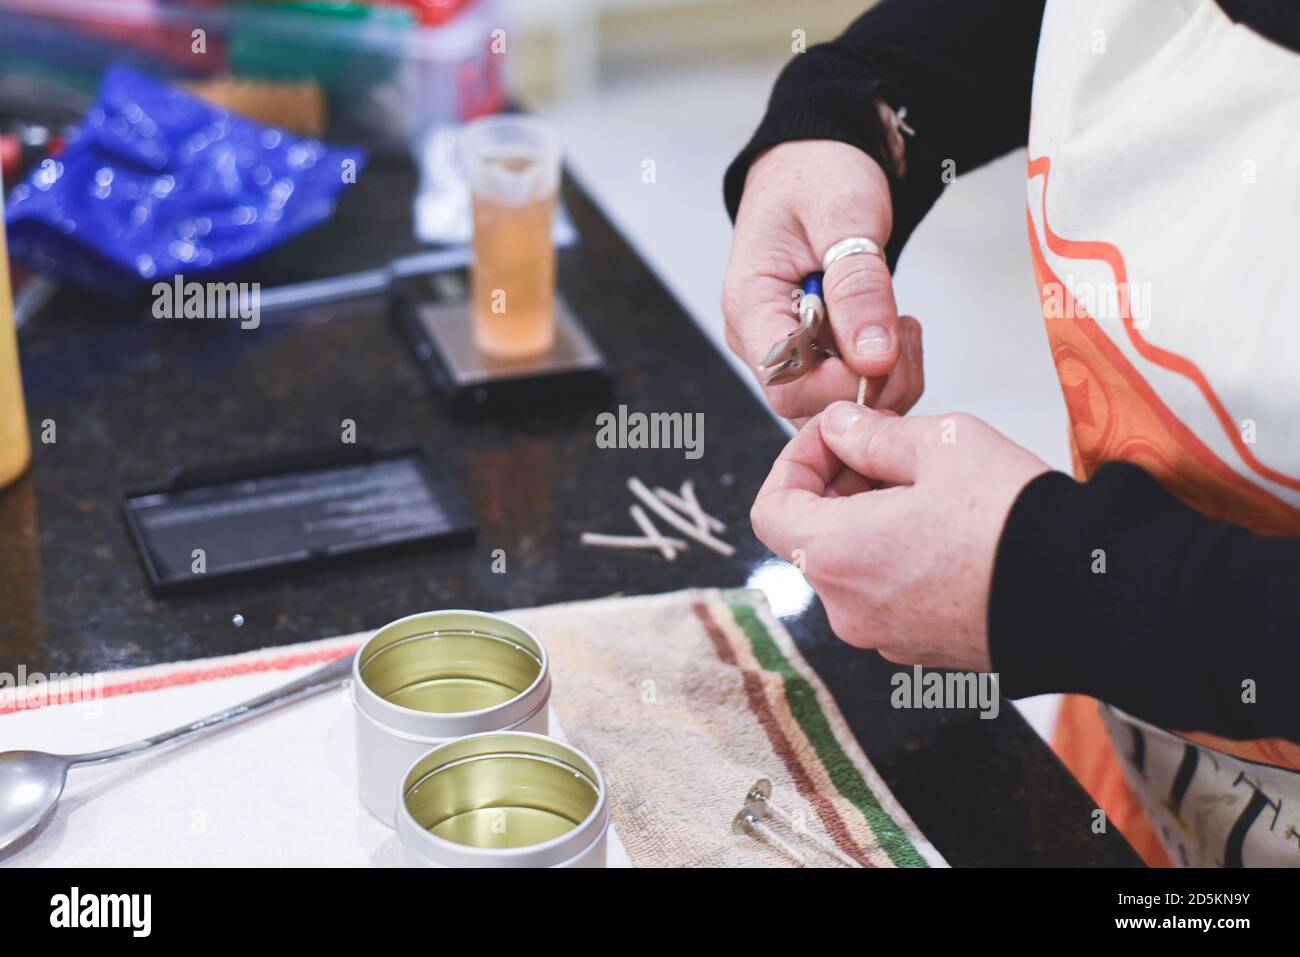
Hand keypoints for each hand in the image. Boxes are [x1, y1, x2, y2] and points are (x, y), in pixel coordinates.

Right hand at [723, 141, 920, 423]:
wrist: (816, 159)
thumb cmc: (819, 175)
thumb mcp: (845, 215)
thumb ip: (858, 286)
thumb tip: (873, 359)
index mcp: (750, 307)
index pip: (786, 384)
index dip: (842, 384)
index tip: (885, 350)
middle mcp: (758, 340)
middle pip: (808, 406)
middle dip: (869, 385)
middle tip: (903, 330)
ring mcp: (783, 350)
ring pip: (831, 405)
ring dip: (882, 380)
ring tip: (900, 323)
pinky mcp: (810, 353)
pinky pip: (845, 388)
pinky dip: (883, 372)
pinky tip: (892, 329)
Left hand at [750, 402, 1050, 670]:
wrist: (1090, 597)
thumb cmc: (1014, 521)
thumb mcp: (940, 444)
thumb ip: (872, 434)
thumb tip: (840, 428)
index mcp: (835, 555)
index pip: (771, 507)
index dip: (795, 461)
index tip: (836, 435)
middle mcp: (847, 608)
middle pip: (813, 535)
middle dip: (841, 483)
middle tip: (890, 448)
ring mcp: (885, 636)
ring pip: (854, 564)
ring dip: (873, 519)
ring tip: (931, 484)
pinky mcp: (924, 650)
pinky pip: (891, 593)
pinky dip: (901, 556)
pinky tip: (950, 527)